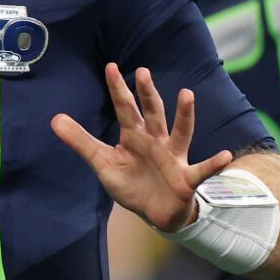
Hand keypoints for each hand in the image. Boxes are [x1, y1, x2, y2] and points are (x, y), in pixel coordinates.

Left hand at [52, 63, 233, 231]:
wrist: (156, 213)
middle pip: (152, 113)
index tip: (111, 67)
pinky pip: (201, 170)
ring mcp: (173, 157)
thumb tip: (54, 119)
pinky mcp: (186, 177)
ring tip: (187, 95)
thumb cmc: (132, 184)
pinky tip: (225, 156)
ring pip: (180, 132)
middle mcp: (156, 140)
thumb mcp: (103, 163)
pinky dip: (214, 164)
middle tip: (143, 72)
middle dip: (148, 94)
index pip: (125, 108)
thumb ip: (81, 142)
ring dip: (184, 114)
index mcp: (134, 136)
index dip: (119, 90)